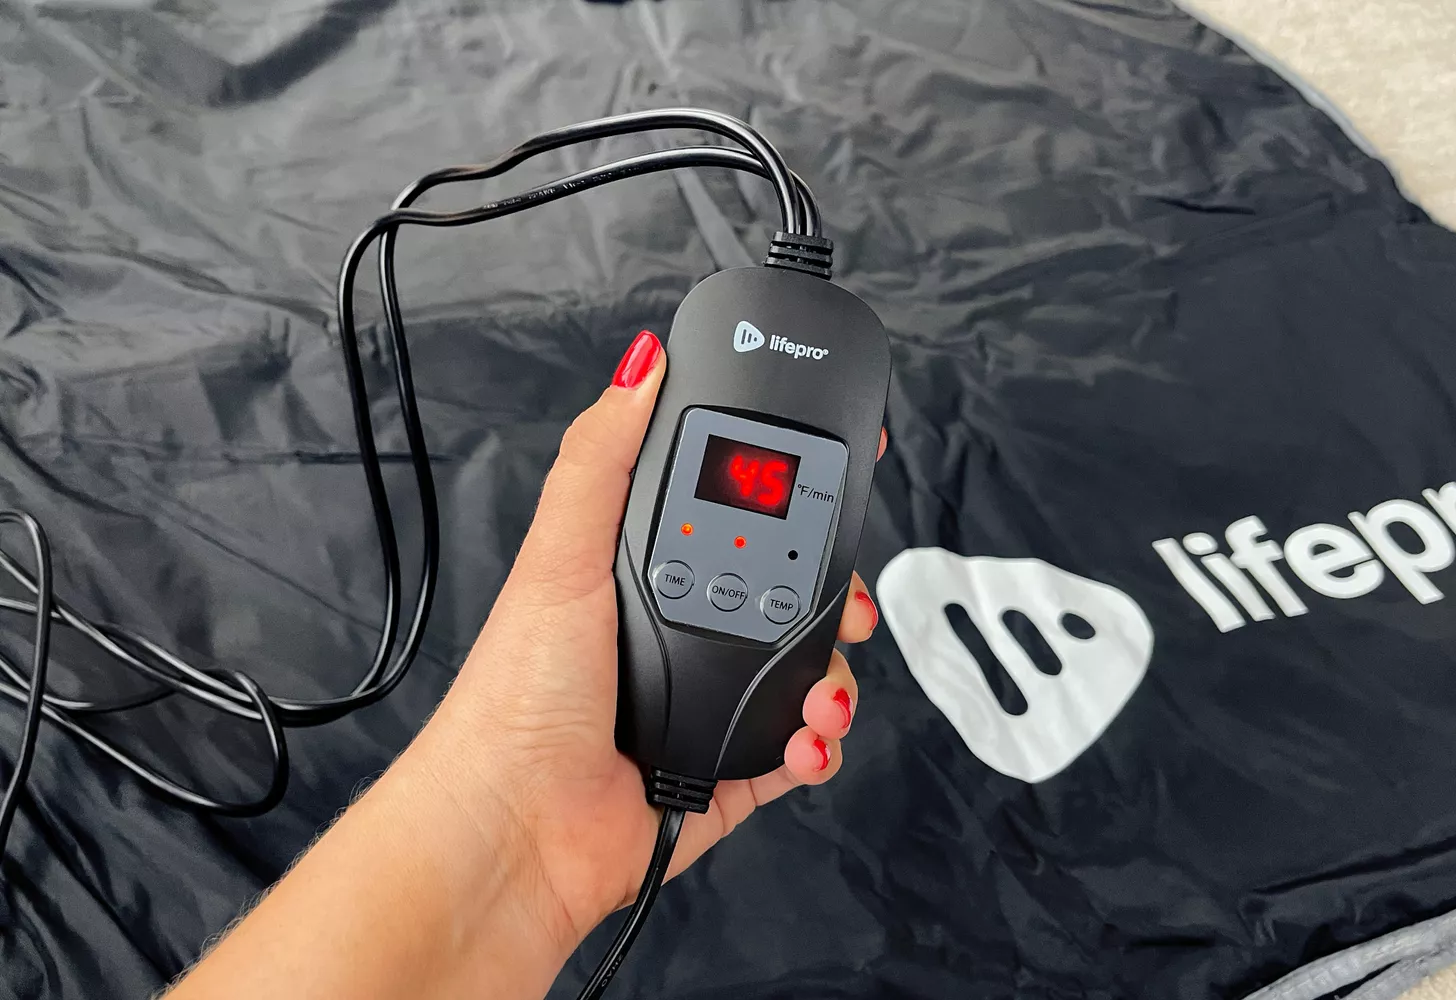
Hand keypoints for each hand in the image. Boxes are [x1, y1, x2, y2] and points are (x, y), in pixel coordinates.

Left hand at [411, 329, 884, 950]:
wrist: (514, 829)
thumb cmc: (517, 697)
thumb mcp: (561, 556)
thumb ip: (602, 458)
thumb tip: (639, 366)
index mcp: (643, 569)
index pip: (733, 512)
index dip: (790, 492)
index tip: (843, 471)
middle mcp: (679, 628)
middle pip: (788, 591)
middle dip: (833, 592)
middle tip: (844, 599)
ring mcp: (706, 698)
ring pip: (804, 669)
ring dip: (833, 676)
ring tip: (821, 689)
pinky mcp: (727, 767)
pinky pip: (798, 749)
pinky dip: (819, 744)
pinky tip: (806, 738)